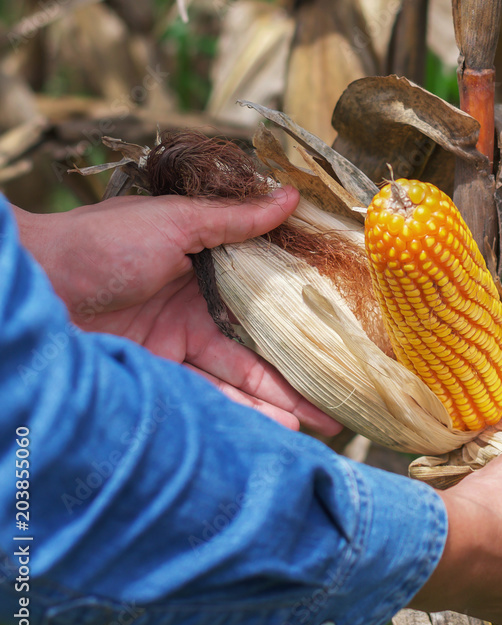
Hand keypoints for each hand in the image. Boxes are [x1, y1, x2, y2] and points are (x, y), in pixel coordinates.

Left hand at [14, 187, 340, 435]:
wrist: (34, 280)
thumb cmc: (100, 240)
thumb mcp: (176, 222)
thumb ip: (235, 220)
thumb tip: (290, 196)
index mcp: (204, 269)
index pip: (263, 299)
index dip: (300, 319)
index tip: (339, 337)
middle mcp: (195, 310)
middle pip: (258, 347)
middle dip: (299, 374)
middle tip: (341, 400)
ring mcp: (178, 346)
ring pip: (240, 378)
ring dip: (279, 401)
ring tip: (321, 422)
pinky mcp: (159, 376)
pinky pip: (210, 396)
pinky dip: (244, 411)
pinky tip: (278, 425)